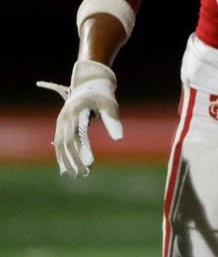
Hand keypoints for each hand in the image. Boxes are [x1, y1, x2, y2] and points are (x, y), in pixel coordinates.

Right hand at [39, 61, 122, 177]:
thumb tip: (119, 140)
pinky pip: (58, 142)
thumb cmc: (103, 95)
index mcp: (77, 112)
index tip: (91, 164)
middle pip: (67, 143)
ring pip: (60, 144)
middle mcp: (66, 118)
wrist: (90, 82)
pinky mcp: (61, 124)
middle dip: (74, 160)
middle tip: (84, 174)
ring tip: (76, 174)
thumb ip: (113, 122)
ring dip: (66, 160)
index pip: (78, 136)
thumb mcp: (110, 106)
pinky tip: (67, 167)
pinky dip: (62, 155)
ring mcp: (61, 121)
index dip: (83, 151)